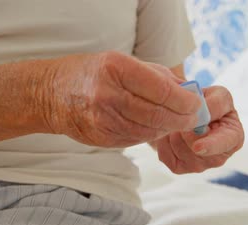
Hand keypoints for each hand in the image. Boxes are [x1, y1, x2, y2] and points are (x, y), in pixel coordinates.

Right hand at [44, 51, 200, 147]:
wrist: (52, 94)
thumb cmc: (93, 73)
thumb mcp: (121, 61)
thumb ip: (155, 75)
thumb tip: (187, 92)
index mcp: (115, 68)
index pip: (161, 90)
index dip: (184, 101)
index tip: (196, 103)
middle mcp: (108, 94)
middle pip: (158, 114)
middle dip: (182, 118)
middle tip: (193, 118)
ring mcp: (103, 119)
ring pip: (149, 130)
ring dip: (168, 128)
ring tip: (176, 122)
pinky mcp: (102, 137)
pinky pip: (136, 139)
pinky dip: (150, 134)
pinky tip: (154, 127)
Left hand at [151, 85, 244, 173]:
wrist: (190, 113)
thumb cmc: (210, 104)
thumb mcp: (219, 95)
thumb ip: (216, 103)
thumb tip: (203, 114)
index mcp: (233, 138)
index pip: (224, 144)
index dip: (211, 146)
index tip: (197, 147)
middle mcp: (218, 157)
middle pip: (197, 151)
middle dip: (186, 132)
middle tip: (184, 117)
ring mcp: (199, 165)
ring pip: (179, 150)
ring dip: (174, 132)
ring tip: (179, 122)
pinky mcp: (180, 168)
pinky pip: (166, 155)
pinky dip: (163, 141)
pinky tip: (171, 133)